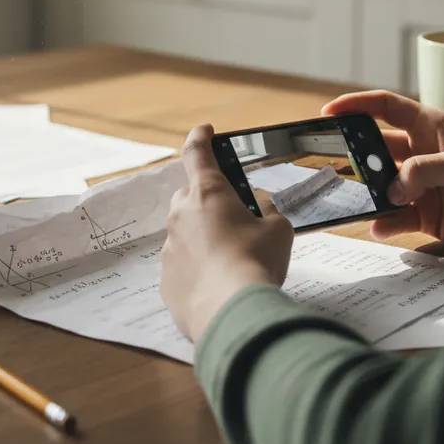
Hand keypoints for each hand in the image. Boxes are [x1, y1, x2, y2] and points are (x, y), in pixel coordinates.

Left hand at [160, 124, 293, 342]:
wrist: (233, 313)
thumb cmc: (257, 264)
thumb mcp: (277, 230)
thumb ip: (267, 213)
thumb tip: (260, 213)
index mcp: (209, 193)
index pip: (197, 153)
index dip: (201, 138)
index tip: (204, 130)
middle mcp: (182, 215)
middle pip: (189, 197)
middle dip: (206, 202)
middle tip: (231, 220)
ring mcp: (169, 247)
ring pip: (184, 233)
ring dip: (202, 239)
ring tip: (230, 262)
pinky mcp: (165, 278)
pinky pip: (180, 265)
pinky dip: (195, 270)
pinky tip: (217, 285)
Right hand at [323, 90, 443, 249]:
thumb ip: (425, 169)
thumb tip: (393, 187)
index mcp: (430, 128)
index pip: (386, 108)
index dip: (357, 105)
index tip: (329, 112)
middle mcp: (420, 153)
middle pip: (375, 147)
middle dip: (353, 153)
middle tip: (330, 161)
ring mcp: (421, 185)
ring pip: (381, 184)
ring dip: (366, 190)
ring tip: (351, 197)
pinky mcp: (426, 215)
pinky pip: (395, 217)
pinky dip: (383, 221)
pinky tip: (377, 225)